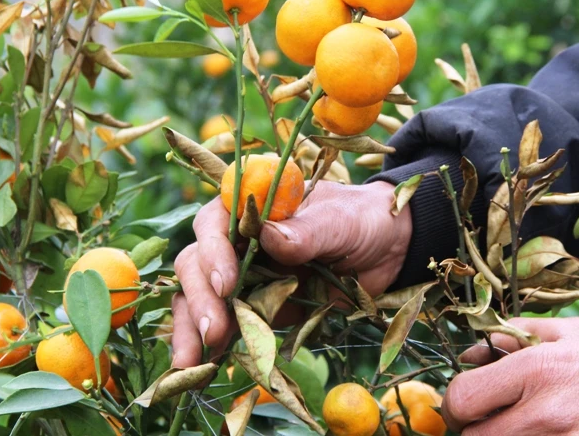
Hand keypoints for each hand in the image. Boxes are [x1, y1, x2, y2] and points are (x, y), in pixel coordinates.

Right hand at [171, 180, 411, 366]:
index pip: (214, 223)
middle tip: (212, 331)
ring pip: (201, 298)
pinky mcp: (256, 309)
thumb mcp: (340, 221)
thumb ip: (307, 231)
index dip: (212, 251)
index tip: (226, 282)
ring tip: (192, 363)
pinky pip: (225, 325)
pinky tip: (201, 370)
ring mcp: (244, 276)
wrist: (386, 249)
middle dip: (199, 298)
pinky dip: (210, 347)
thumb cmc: (360, 219)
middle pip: (197, 264)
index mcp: (252, 208)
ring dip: (191, 329)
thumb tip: (270, 237)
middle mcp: (239, 241)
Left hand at [442, 317, 578, 435]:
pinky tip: (557, 433)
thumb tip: (476, 348)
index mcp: (538, 369)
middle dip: (478, 428)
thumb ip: (518, 336)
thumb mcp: (577, 331)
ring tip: (529, 423)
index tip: (470, 402)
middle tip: (494, 417)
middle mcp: (547, 413)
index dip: (458, 403)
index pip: (462, 399)